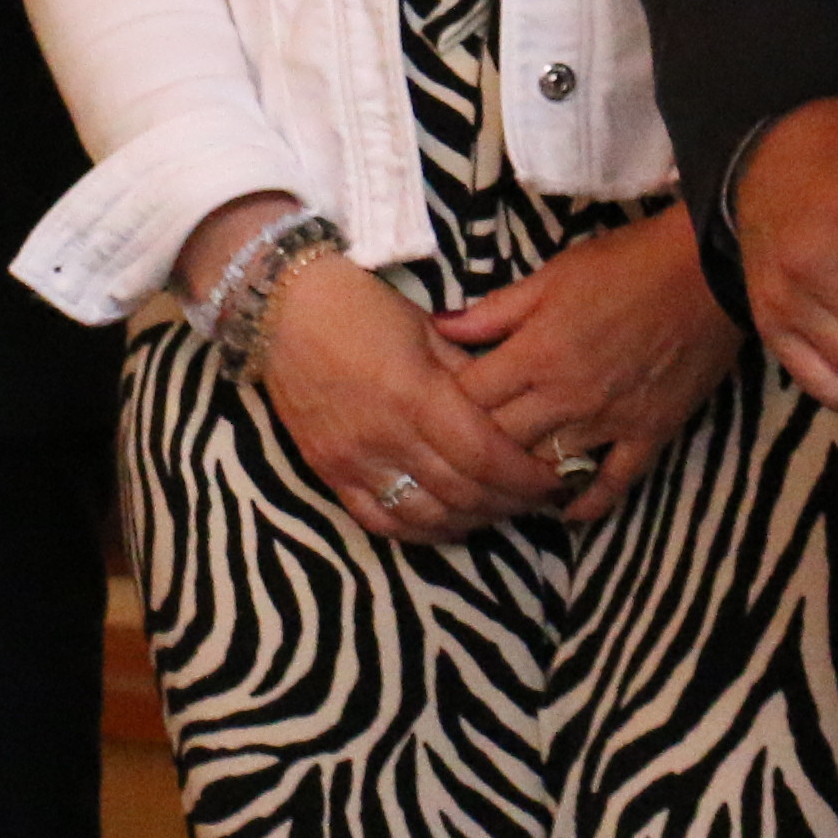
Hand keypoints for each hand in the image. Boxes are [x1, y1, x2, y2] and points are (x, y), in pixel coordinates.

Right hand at [253, 254, 570, 545]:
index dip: (526, 476)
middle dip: (509, 501)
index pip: (486, 456)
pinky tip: (446, 523)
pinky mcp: (328, 473)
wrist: (283, 308)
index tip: (554, 478)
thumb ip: (470, 375)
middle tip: (537, 497)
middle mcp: (386, 437)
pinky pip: (380, 522)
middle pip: (463, 493)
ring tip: (498, 509)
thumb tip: (513, 410)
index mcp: (417, 395)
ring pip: (426, 516)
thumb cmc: (362, 306)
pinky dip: (420, 531)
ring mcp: (354, 461)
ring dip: (471, 521)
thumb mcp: (429, 329)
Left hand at [435, 211, 739, 521]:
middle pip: (500, 441)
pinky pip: (612, 484)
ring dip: (522, 475)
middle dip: (477, 443)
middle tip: (465, 444)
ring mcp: (609, 421)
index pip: (470, 398)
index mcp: (537, 351)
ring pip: (546, 468)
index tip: (444, 401)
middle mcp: (567, 395)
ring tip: (504, 476)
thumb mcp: (551, 275)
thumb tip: (439, 325)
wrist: (707, 271)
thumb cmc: (625, 264)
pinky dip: (586, 502)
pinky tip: (566, 510)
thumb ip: (494, 310)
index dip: (450, 402)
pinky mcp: (648, 434)